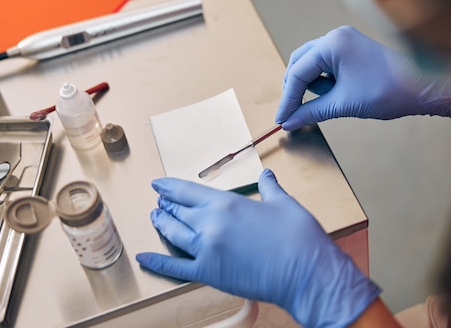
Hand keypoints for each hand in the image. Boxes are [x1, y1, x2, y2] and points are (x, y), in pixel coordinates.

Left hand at [136, 169, 380, 327]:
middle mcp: (210, 224)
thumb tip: (267, 176)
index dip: (170, 186)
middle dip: (166, 205)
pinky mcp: (209, 273)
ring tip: (155, 217)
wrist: (307, 273)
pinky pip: (175, 268)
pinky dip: (157, 263)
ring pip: (174, 234)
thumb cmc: (298, 236)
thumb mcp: (283, 203)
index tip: (159, 184)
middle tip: (158, 201)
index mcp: (226, 203)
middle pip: (178, 211)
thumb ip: (269, 188)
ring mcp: (206, 250)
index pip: (188, 190)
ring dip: (162, 224)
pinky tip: (144, 258)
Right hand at [275, 26, 450, 129]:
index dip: (288, 99)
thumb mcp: (343, 104)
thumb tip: (288, 122)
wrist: (423, 87)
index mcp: (331, 44)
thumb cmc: (386, 91)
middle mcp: (335, 37)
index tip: (282, 119)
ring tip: (330, 101)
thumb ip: (311, 112)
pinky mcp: (352, 50)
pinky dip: (326, 82)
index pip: (297, 73)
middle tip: (294, 113)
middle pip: (300, 63)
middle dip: (296, 89)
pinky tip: (336, 95)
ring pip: (313, 65)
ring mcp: (344, 41)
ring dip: (313, 86)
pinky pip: (327, 65)